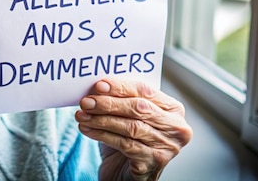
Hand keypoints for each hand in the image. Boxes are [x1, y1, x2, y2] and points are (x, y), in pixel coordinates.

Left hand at [75, 79, 191, 180]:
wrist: (126, 174)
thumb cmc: (128, 140)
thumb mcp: (127, 117)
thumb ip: (121, 100)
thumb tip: (98, 86)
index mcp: (173, 109)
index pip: (145, 91)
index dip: (121, 87)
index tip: (98, 85)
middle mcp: (175, 128)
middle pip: (139, 108)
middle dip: (109, 104)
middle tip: (86, 102)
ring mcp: (167, 146)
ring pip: (131, 127)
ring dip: (102, 120)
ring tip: (82, 115)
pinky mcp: (154, 162)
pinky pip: (125, 144)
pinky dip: (103, 135)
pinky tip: (87, 129)